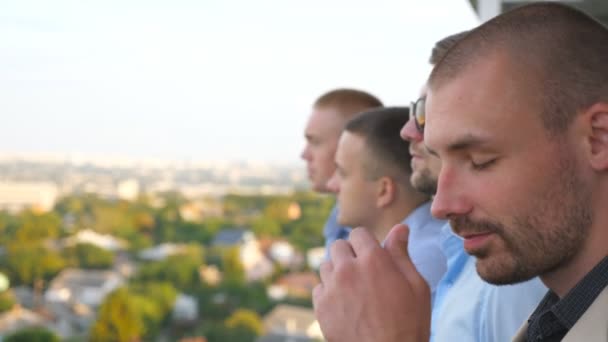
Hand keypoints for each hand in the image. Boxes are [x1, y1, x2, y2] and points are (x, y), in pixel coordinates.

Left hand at [313, 224, 430, 341]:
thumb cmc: (409, 324)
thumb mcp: (416, 286)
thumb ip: (402, 254)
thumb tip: (400, 228)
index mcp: (373, 260)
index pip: (359, 233)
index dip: (367, 243)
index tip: (373, 255)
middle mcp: (348, 269)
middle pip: (338, 246)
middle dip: (350, 254)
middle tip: (363, 272)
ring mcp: (331, 288)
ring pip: (326, 265)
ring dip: (337, 271)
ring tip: (353, 288)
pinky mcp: (321, 307)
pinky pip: (318, 288)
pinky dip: (328, 292)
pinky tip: (343, 304)